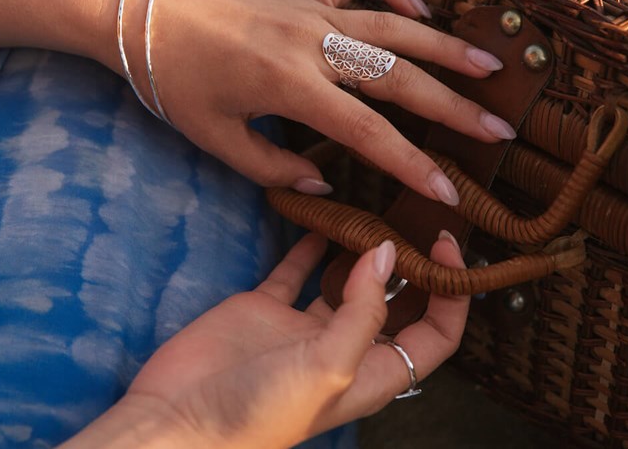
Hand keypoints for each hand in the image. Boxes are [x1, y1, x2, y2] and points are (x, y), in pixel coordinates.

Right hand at [62, 231, 468, 448]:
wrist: (176, 417)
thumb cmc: (258, 412)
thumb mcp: (328, 367)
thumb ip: (364, 308)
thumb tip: (387, 253)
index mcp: (370, 375)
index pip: (433, 336)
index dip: (451, 295)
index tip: (449, 249)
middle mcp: (343, 349)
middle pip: (395, 303)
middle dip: (413, 266)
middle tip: (421, 217)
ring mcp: (303, 327)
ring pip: (346, 279)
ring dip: (363, 249)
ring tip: (379, 209)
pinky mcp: (265, 308)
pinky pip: (295, 268)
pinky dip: (309, 243)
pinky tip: (321, 213)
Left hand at [125, 0, 514, 204]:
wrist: (140, 13)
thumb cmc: (173, 80)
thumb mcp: (214, 138)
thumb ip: (272, 166)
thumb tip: (321, 179)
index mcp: (290, 86)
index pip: (369, 133)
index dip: (413, 165)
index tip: (448, 192)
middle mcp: (312, 44)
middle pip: (399, 77)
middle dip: (453, 108)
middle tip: (499, 130)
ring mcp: (311, 11)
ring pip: (394, 26)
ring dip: (445, 45)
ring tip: (491, 65)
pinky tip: (420, 10)